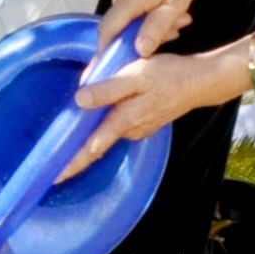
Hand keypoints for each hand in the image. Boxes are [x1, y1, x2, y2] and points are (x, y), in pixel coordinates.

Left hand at [63, 46, 244, 178]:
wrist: (201, 82)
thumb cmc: (168, 76)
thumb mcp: (135, 76)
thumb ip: (108, 89)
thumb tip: (80, 101)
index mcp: (123, 120)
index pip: (91, 148)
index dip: (72, 163)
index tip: (54, 178)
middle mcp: (130, 130)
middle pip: (97, 147)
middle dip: (77, 159)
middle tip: (55, 172)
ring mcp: (139, 128)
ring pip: (108, 135)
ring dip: (92, 139)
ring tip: (70, 146)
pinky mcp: (145, 122)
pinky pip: (120, 127)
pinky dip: (107, 128)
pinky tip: (99, 120)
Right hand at [96, 0, 220, 55]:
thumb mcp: (176, 3)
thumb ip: (156, 28)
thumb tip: (139, 51)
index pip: (107, 31)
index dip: (106, 50)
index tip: (111, 66)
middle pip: (121, 23)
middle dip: (143, 35)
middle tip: (174, 34)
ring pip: (129, 12)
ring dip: (150, 21)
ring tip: (179, 19)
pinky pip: (133, 0)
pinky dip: (148, 9)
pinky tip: (170, 6)